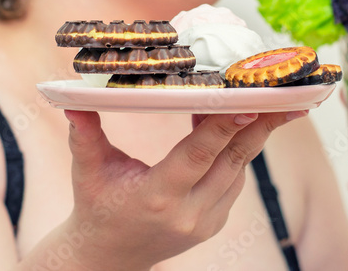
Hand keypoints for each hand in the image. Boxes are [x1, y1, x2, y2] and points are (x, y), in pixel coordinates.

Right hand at [63, 109, 305, 270]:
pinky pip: (233, 179)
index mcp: (158, 196)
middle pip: (231, 160)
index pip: (198, 156)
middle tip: (277, 95)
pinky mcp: (213, 222)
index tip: (248, 102)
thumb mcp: (87, 170)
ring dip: (246, 134)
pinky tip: (231, 124)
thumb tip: (73, 102)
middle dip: (257, 125)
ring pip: (237, 168)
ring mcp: (206, 221)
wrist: (107, 255)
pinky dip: (235, 149)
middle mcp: (190, 213)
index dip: (223, 127)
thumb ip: (84, 135)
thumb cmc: (96, 207)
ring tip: (252, 99)